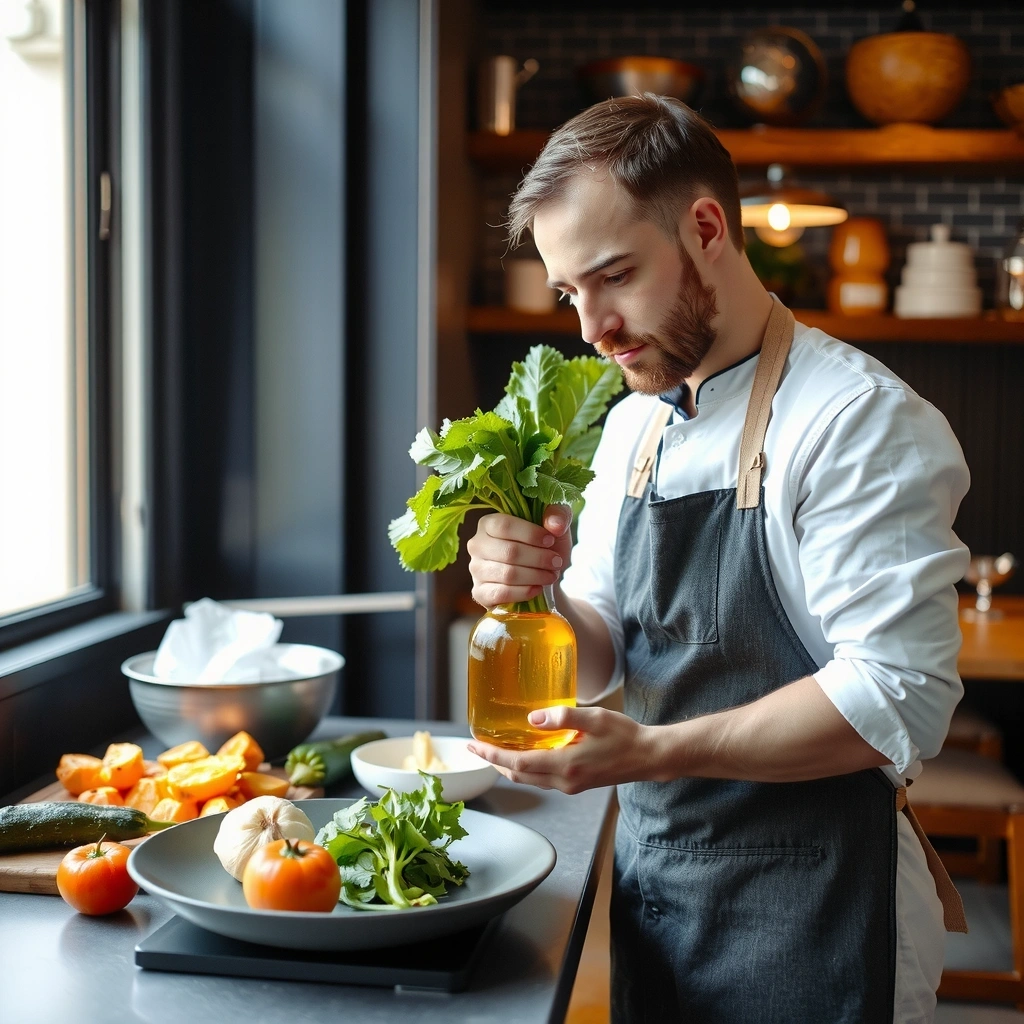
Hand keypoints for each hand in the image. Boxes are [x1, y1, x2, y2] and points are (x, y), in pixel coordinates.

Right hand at [466, 504, 572, 608]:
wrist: (543, 576)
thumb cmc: (545, 547)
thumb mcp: (555, 525)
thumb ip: (558, 515)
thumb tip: (555, 525)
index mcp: (489, 523)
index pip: (504, 525)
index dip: (530, 534)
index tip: (551, 541)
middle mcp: (477, 545)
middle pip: (508, 552)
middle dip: (538, 558)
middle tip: (556, 562)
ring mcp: (476, 570)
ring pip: (508, 574)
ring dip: (535, 576)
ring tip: (551, 575)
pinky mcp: (480, 592)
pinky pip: (502, 594)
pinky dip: (524, 592)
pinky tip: (537, 588)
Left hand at [467, 705, 657, 794]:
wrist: (648, 757)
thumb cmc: (625, 736)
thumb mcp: (595, 719)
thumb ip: (564, 717)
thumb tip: (532, 718)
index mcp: (566, 765)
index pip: (518, 763)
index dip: (493, 755)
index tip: (474, 746)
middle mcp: (565, 781)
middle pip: (518, 775)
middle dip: (494, 763)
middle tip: (476, 748)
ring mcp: (570, 785)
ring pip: (529, 780)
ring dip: (508, 767)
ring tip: (494, 752)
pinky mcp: (576, 784)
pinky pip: (541, 779)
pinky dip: (525, 769)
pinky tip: (524, 755)